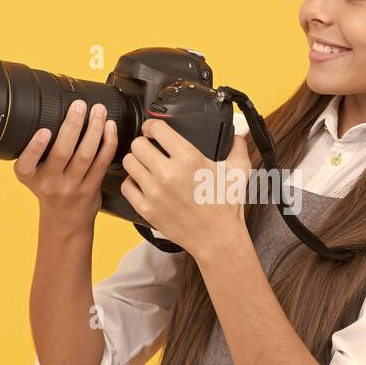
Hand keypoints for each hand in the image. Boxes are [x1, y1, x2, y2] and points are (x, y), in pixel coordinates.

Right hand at [14, 99, 117, 231]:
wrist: (65, 220)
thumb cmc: (50, 189)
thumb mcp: (33, 174)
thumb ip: (35, 153)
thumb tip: (48, 113)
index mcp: (30, 177)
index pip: (26, 164)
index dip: (35, 147)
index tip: (43, 131)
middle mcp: (50, 183)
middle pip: (62, 153)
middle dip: (72, 126)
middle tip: (79, 106)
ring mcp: (72, 187)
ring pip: (85, 155)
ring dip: (94, 130)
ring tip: (99, 111)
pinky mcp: (91, 188)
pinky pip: (102, 163)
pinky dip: (108, 143)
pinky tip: (110, 128)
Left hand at [120, 119, 251, 259]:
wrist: (217, 239)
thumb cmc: (226, 206)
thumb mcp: (239, 172)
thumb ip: (238, 146)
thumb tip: (239, 132)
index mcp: (189, 158)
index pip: (156, 128)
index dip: (152, 126)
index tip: (152, 130)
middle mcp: (168, 173)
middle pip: (137, 145)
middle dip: (143, 144)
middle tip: (150, 149)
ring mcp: (155, 192)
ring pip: (129, 163)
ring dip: (136, 162)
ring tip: (145, 166)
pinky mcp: (146, 209)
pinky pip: (126, 186)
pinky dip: (132, 183)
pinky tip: (143, 184)